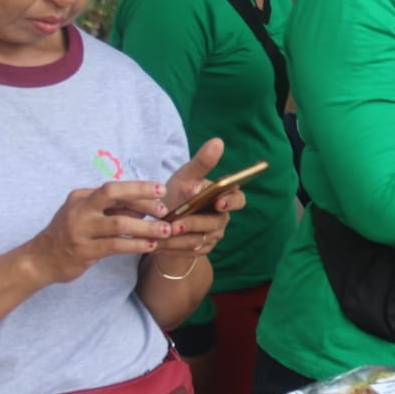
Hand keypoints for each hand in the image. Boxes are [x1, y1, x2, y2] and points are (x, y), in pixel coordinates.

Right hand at [23, 180, 175, 285]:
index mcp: (82, 196)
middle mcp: (79, 209)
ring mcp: (80, 229)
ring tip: (165, 231)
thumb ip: (113, 209)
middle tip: (164, 208)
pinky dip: (136, 244)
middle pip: (112, 194)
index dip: (140, 189)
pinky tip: (150, 245)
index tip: (161, 192)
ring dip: (146, 227)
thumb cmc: (72, 234)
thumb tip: (148, 205)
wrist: (40, 259)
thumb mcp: (88, 215)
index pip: (115, 188)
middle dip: (141, 196)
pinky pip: (116, 245)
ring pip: (119, 224)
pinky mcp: (83, 250)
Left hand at [151, 139, 242, 261]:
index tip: (219, 202)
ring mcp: (212, 236)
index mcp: (223, 198)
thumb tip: (218, 141)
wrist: (163, 221)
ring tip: (158, 236)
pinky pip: (188, 252)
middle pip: (214, 224)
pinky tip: (155, 245)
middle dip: (194, 224)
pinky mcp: (200, 251)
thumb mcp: (185, 177)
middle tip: (175, 224)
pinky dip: (171, 248)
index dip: (231, 202)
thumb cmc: (176, 194)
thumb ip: (201, 162)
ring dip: (178, 238)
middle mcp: (222, 218)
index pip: (239, 200)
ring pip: (199, 240)